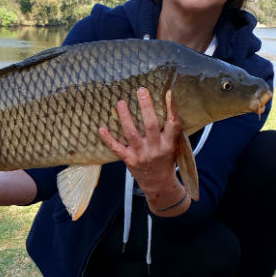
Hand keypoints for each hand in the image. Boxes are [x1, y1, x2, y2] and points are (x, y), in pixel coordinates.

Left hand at [98, 88, 186, 211]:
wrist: (159, 185)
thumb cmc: (166, 160)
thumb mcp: (174, 146)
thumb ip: (170, 130)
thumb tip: (167, 102)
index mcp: (169, 144)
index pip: (173, 124)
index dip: (172, 109)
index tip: (168, 94)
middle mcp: (155, 149)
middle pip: (150, 125)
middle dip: (146, 107)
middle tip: (141, 91)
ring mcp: (141, 155)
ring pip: (131, 133)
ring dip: (125, 117)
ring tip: (120, 103)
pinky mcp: (129, 160)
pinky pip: (117, 148)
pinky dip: (108, 139)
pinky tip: (101, 129)